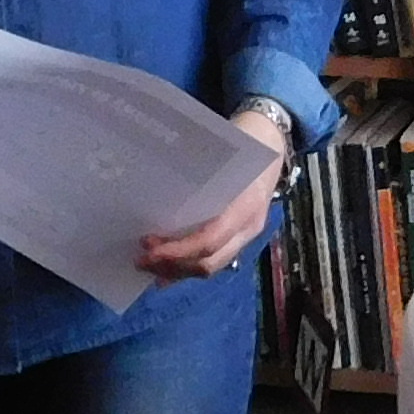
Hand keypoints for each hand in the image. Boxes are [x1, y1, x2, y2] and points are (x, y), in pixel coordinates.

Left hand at [141, 104, 290, 278]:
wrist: (273, 142)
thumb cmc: (240, 142)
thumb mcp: (217, 153)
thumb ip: (191, 175)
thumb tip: (151, 196)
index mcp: (244, 205)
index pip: (210, 240)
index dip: (177, 250)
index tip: (148, 246)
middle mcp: (249, 226)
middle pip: (210, 262)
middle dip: (173, 266)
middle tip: (141, 261)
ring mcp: (248, 234)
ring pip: (213, 267)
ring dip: (178, 271)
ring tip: (149, 267)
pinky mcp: (241, 237)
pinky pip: (215, 260)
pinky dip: (189, 268)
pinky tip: (167, 271)